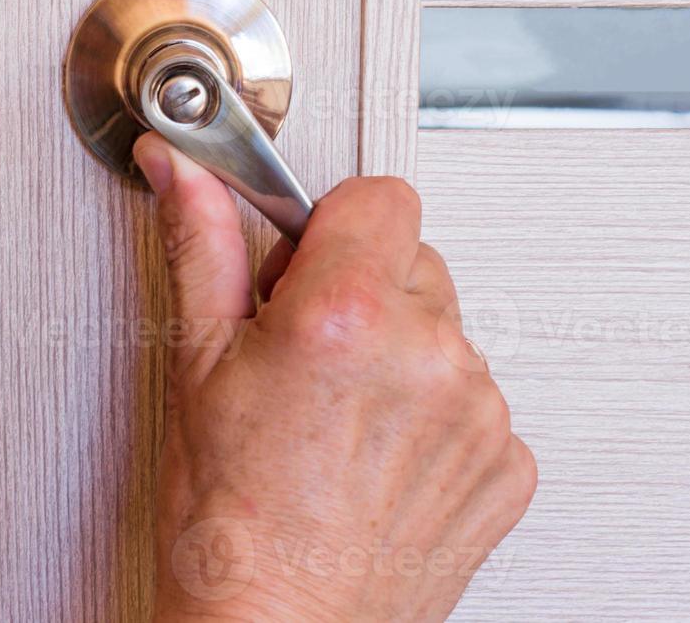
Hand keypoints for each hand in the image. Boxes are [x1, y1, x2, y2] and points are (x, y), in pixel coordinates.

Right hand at [133, 133, 535, 621]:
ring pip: (447, 329)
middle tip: (306, 350)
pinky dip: (433, 412)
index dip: (333, 223)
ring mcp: (479, 411)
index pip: (380, 195)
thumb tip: (182, 172)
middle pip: (414, 259)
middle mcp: (428, 354)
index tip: (306, 260)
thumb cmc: (230, 518)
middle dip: (361, 287)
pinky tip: (374, 451)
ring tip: (336, 414)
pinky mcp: (507, 462)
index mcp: (346, 314)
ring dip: (401, 350)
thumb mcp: (198, 362)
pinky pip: (476, 397)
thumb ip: (203, 245)